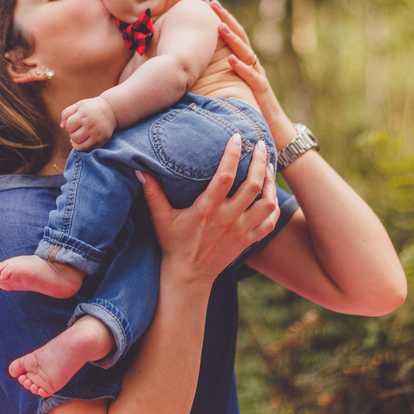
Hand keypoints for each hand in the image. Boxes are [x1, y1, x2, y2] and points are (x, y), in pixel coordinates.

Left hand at [61, 96, 116, 150]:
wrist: (111, 110)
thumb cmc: (91, 107)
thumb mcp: (78, 105)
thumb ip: (66, 113)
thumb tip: (62, 126)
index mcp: (84, 114)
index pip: (69, 126)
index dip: (69, 124)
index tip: (74, 121)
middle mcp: (91, 125)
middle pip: (74, 137)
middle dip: (72, 134)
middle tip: (77, 129)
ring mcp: (97, 134)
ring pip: (80, 145)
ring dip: (76, 142)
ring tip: (78, 136)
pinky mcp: (102, 141)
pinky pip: (88, 149)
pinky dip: (83, 148)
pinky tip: (82, 141)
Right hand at [137, 135, 278, 286]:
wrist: (188, 276)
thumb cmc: (173, 244)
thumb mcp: (160, 218)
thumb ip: (152, 193)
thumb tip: (139, 170)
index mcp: (207, 209)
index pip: (225, 177)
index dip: (233, 155)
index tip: (238, 137)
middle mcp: (227, 219)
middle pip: (252, 186)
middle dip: (260, 162)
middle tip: (262, 144)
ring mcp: (240, 231)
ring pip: (266, 203)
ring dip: (270, 183)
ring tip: (269, 167)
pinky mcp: (247, 240)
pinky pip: (269, 223)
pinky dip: (273, 207)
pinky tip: (270, 193)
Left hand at [208, 0, 295, 149]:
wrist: (273, 130)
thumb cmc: (247, 108)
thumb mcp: (229, 86)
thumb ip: (215, 75)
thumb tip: (189, 67)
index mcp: (243, 61)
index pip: (231, 34)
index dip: (220, 17)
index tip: (204, 2)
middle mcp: (252, 64)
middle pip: (239, 36)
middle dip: (225, 18)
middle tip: (211, 2)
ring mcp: (258, 76)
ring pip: (246, 53)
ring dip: (232, 39)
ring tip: (219, 26)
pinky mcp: (261, 92)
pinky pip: (252, 77)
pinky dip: (242, 68)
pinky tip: (231, 60)